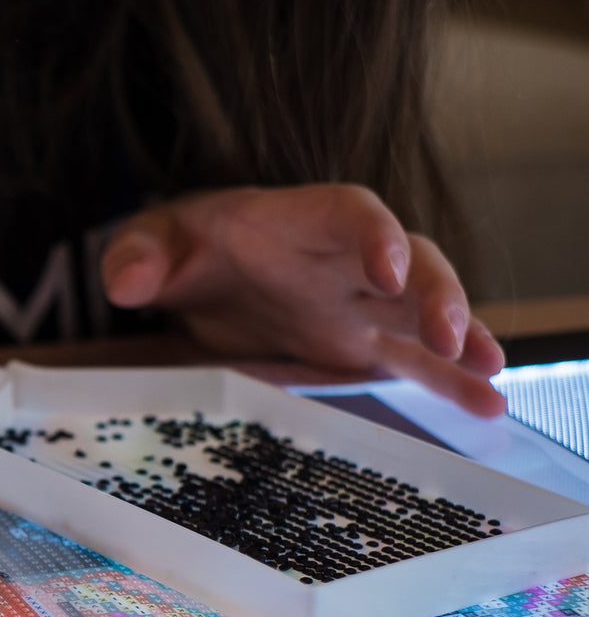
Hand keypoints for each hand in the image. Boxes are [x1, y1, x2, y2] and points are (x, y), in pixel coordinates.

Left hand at [99, 184, 506, 416]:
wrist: (194, 273)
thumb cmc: (182, 246)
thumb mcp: (150, 242)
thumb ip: (138, 255)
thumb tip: (125, 281)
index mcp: (299, 220)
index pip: (352, 213)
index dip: (377, 236)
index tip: (388, 269)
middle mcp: (343, 259)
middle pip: (410, 261)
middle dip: (435, 295)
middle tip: (452, 336)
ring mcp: (358, 302)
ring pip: (423, 313)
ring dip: (460, 340)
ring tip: (491, 376)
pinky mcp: (358, 342)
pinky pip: (410, 358)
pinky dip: (446, 378)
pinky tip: (483, 403)